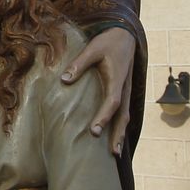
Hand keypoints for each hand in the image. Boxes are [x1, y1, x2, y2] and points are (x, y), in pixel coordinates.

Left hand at [61, 28, 136, 154]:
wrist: (125, 35)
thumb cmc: (107, 42)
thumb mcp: (92, 49)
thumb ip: (78, 64)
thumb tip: (63, 80)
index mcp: (117, 79)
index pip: (112, 102)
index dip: (104, 117)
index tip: (94, 131)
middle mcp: (124, 88)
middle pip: (123, 116)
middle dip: (118, 134)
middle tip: (112, 153)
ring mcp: (126, 91)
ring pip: (125, 117)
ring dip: (121, 134)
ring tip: (116, 153)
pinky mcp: (125, 92)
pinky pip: (124, 113)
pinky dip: (120, 126)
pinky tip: (115, 138)